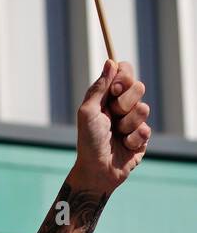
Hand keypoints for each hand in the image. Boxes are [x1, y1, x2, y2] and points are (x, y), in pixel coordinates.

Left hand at [72, 59, 150, 193]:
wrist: (96, 170)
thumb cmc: (88, 142)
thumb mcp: (87, 112)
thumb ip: (99, 87)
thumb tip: (110, 61)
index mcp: (108, 97)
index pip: (125, 72)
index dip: (124, 77)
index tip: (116, 89)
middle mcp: (123, 106)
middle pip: (138, 87)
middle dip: (124, 103)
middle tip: (112, 116)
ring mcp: (134, 121)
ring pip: (144, 108)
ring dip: (128, 123)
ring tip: (117, 134)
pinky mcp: (142, 138)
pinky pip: (146, 129)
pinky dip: (133, 139)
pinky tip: (124, 146)